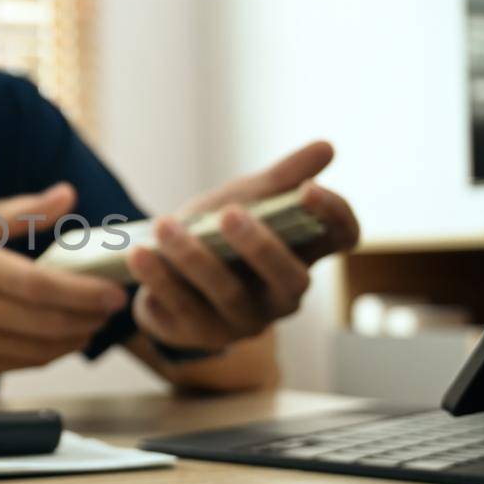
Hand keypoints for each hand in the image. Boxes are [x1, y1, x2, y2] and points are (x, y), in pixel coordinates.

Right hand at [0, 183, 130, 381]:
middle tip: (112, 308)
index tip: (114, 292)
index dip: (83, 293)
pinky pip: (25, 363)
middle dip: (88, 317)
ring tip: (92, 322)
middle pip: (46, 321)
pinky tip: (63, 337)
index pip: (38, 285)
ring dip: (76, 337)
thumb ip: (21, 211)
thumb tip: (68, 195)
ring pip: (41, 348)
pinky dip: (52, 353)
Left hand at [128, 141, 360, 352]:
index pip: (342, 239)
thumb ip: (279, 179)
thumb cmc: (215, 234)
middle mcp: (281, 295)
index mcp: (302, 255)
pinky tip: (140, 253)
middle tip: (229, 213)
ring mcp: (244, 321)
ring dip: (195, 259)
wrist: (161, 270)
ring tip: (164, 226)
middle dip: (261, 247)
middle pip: (291, 279)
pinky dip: (160, 278)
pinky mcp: (201, 335)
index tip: (308, 189)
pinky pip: (182, 308)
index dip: (335, 216)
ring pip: (228, 294)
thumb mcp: (242, 200)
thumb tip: (327, 148)